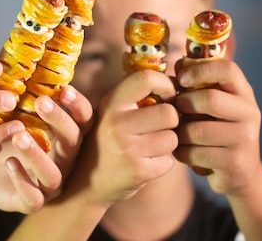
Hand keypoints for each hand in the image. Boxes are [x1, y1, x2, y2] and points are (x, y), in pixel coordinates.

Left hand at [0, 85, 93, 212]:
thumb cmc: (12, 138)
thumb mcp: (19, 114)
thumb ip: (25, 92)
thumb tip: (19, 57)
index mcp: (67, 136)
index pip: (84, 120)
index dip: (78, 105)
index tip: (65, 89)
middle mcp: (65, 160)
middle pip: (73, 142)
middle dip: (59, 121)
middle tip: (41, 103)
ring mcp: (50, 184)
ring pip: (53, 174)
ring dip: (37, 154)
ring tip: (18, 135)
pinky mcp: (32, 201)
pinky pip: (33, 197)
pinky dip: (22, 180)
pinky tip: (9, 162)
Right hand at [69, 70, 178, 205]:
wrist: (85, 182)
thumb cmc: (107, 140)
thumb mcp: (110, 112)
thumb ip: (135, 96)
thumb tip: (176, 80)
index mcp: (111, 102)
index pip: (146, 78)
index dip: (166, 85)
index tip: (167, 95)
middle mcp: (117, 123)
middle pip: (169, 113)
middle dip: (170, 121)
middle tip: (159, 126)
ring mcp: (127, 148)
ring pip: (172, 138)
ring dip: (166, 143)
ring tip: (149, 145)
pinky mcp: (138, 171)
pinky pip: (169, 161)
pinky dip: (162, 163)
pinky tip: (145, 162)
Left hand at [173, 59, 260, 195]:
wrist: (240, 173)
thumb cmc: (215, 130)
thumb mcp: (210, 105)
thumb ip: (195, 86)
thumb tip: (173, 67)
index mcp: (243, 92)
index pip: (228, 69)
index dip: (200, 70)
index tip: (181, 79)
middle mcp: (249, 112)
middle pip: (210, 99)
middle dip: (184, 105)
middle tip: (176, 112)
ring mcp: (245, 138)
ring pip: (198, 130)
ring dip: (180, 133)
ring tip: (177, 134)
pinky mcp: (235, 162)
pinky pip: (196, 153)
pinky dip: (182, 152)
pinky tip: (182, 152)